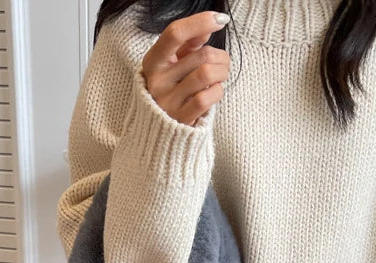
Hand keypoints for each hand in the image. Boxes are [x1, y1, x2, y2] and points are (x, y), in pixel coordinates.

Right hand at [141, 10, 230, 126]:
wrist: (160, 130)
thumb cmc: (171, 90)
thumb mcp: (173, 64)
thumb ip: (188, 44)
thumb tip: (207, 28)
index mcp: (153, 62)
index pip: (175, 33)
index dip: (200, 22)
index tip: (220, 20)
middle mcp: (157, 81)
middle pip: (201, 55)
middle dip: (221, 56)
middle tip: (223, 63)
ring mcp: (168, 102)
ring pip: (206, 74)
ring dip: (222, 72)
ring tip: (221, 76)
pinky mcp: (180, 118)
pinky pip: (207, 97)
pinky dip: (217, 91)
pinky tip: (214, 92)